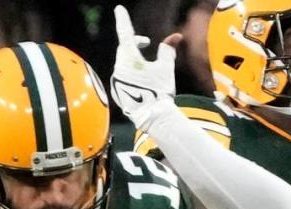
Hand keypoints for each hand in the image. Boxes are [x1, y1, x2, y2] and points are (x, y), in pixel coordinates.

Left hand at [111, 5, 181, 130]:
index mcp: (129, 58)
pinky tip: (142, 82)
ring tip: (147, 67)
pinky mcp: (117, 91)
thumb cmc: (159, 90)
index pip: (125, 33)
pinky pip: (122, 76)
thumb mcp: (165, 67)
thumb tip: (174, 37)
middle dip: (135, 43)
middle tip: (146, 43)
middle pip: (124, 49)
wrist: (151, 116)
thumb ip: (167, 50)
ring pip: (123, 63)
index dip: (123, 20)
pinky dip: (131, 73)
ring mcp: (116, 80)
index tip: (119, 9)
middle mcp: (118, 67)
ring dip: (133, 60)